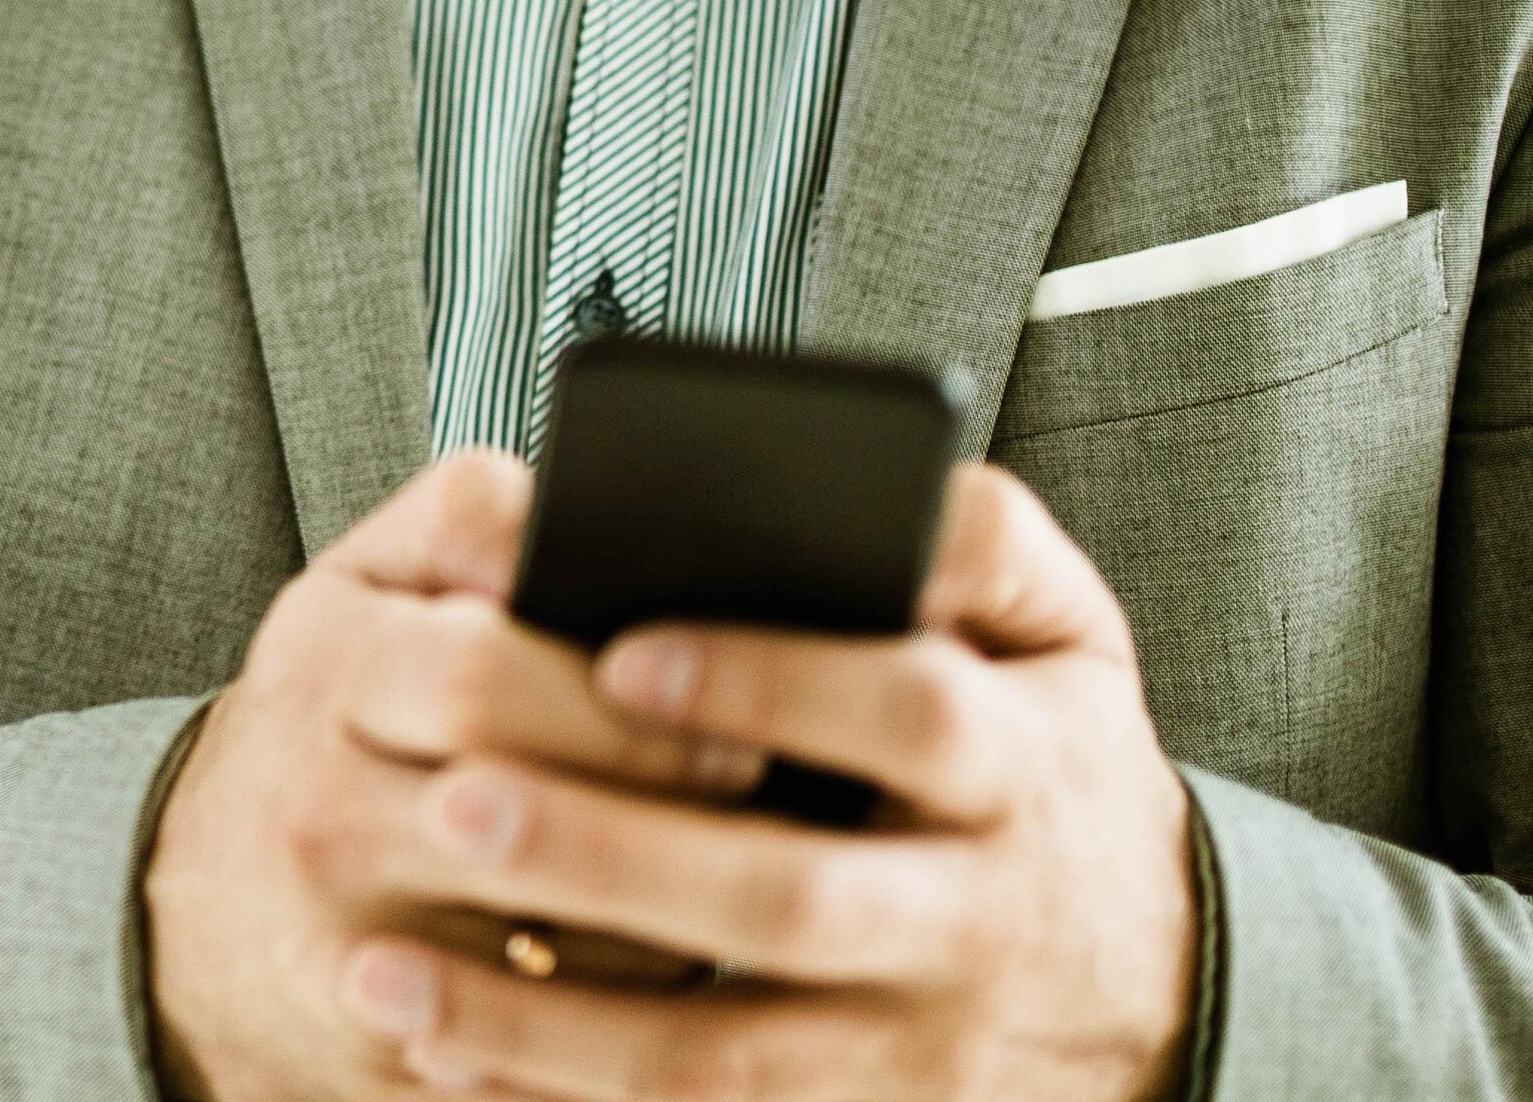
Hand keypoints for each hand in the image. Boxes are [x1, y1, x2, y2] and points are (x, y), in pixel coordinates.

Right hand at [142, 450, 770, 1099]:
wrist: (202, 911)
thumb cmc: (329, 722)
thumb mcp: (361, 590)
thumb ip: (466, 521)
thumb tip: (583, 507)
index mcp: (320, 673)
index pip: (480, 678)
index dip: (623, 703)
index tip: (729, 716)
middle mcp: (314, 817)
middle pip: (525, 818)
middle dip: (663, 810)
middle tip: (765, 799)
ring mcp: (343, 956)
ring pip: (560, 962)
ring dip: (671, 935)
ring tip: (739, 893)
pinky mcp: (381, 1073)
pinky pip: (542, 1072)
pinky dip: (624, 1043)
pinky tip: (677, 995)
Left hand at [332, 462, 1198, 1100]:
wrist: (1152, 984)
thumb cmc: (1053, 766)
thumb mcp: (1066, 639)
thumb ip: (983, 545)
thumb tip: (889, 489)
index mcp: (1021, 768)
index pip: (911, 715)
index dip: (774, 680)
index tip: (620, 653)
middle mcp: (973, 921)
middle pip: (791, 900)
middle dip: (616, 858)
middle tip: (455, 802)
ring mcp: (916, 1049)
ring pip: (724, 1057)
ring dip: (544, 1023)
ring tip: (380, 975)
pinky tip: (444, 1067)